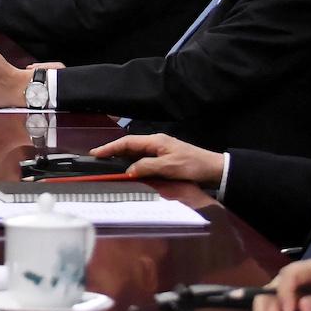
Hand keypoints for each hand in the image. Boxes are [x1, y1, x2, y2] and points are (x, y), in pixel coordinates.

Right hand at [91, 133, 224, 187]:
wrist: (214, 169)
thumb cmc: (193, 166)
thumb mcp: (169, 167)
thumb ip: (147, 166)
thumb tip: (128, 169)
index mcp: (155, 141)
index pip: (127, 142)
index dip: (110, 147)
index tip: (96, 153)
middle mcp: (156, 143)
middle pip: (129, 145)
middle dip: (113, 151)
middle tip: (98, 159)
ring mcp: (161, 150)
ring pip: (136, 152)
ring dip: (123, 157)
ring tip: (109, 165)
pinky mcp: (166, 158)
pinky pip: (144, 159)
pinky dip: (133, 163)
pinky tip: (129, 169)